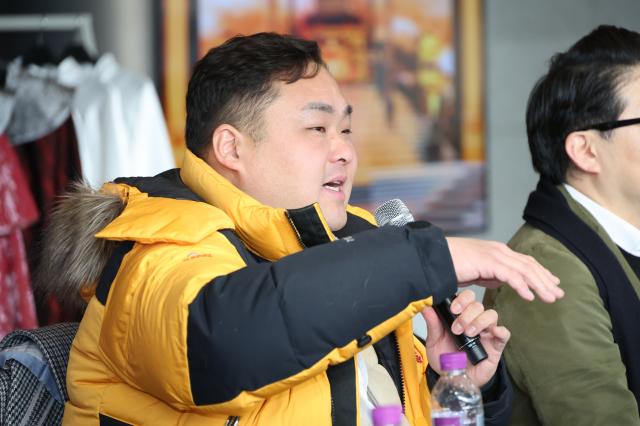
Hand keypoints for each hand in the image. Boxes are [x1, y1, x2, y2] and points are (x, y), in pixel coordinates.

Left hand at [422, 290, 509, 386]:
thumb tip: (426, 307)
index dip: (462, 299)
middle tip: (456, 329)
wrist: (455, 379)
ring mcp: (486, 333)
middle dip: (466, 314)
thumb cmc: (446, 359)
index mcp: (460, 316)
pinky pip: (504, 333)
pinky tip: (492, 333)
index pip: (466, 297)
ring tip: (469, 334)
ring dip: (479, 321)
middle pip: (478, 305)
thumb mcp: (434, 342)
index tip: (453, 309)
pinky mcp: (496, 346)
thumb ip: (433, 325)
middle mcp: (474, 321)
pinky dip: (501, 331)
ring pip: (491, 315)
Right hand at [446, 237, 562, 302]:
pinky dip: (523, 286)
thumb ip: (489, 275)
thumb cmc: (449, 265)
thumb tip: (500, 281)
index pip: (524, 262)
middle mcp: (499, 251)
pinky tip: (530, 297)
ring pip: (524, 270)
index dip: (540, 273)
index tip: (552, 284)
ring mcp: (494, 255)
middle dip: (546, 280)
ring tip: (551, 298)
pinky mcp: (488, 262)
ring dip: (540, 284)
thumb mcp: (474, 271)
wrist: (434, 258)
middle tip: (559, 293)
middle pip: (529, 265)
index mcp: (496, 252)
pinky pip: (511, 276)